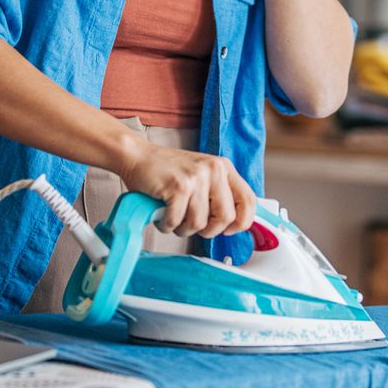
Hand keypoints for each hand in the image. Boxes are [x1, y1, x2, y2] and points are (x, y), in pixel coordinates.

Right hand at [118, 135, 256, 237]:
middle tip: (191, 224)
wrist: (138, 156)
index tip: (228, 230)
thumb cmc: (168, 172)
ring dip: (182, 228)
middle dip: (207, 230)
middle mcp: (214, 170)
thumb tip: (235, 225)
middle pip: (226, 218)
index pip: (248, 201)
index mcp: (224, 168)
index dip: (241, 222)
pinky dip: (166, 224)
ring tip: (172, 215)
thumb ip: (219, 194)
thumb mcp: (202, 176)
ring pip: (199, 223)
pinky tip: (161, 213)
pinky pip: (177, 221)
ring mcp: (197, 177)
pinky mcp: (178, 186)